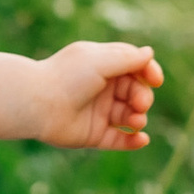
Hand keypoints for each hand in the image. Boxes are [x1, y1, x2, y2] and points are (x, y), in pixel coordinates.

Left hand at [31, 40, 161, 150]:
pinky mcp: (93, 134)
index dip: (148, 72)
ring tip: (135, 121)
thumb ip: (128, 58)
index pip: (134, 66)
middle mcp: (101, 88)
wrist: (38, 104)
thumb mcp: (101, 60)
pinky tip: (142, 140)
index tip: (156, 80)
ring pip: (129, 116)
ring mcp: (98, 112)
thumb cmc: (68, 77)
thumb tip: (149, 52)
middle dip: (143, 98)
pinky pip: (119, 140)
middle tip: (139, 104)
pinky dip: (133, 141)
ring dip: (138, 118)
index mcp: (102, 65)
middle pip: (135, 92)